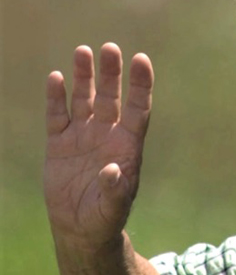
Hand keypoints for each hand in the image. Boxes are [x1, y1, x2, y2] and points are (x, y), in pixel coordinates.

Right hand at [44, 43, 153, 251]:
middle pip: (111, 95)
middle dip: (111, 72)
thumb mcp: (113, 207)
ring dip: (84, 76)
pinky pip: (58, 115)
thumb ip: (115, 190)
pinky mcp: (59, 143)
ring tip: (83, 51)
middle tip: (109, 48)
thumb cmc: (105, 216)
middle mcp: (107, 132)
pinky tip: (55, 78)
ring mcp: (82, 135)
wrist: (80, 227)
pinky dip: (56, 98)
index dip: (140, 83)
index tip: (141, 59)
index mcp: (127, 143)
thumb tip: (113, 170)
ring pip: (84, 98)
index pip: (138, 106)